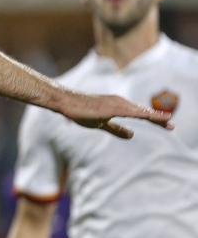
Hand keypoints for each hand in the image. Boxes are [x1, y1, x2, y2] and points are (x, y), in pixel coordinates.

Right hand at [57, 93, 172, 138]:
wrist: (66, 102)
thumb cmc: (81, 111)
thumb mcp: (102, 123)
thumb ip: (117, 129)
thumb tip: (132, 135)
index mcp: (119, 106)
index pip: (140, 114)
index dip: (154, 119)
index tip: (168, 125)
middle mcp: (121, 102)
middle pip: (143, 112)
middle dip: (158, 119)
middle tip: (172, 126)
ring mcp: (116, 103)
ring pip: (140, 111)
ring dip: (154, 116)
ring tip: (168, 121)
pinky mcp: (111, 107)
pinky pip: (130, 112)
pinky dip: (143, 114)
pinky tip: (151, 117)